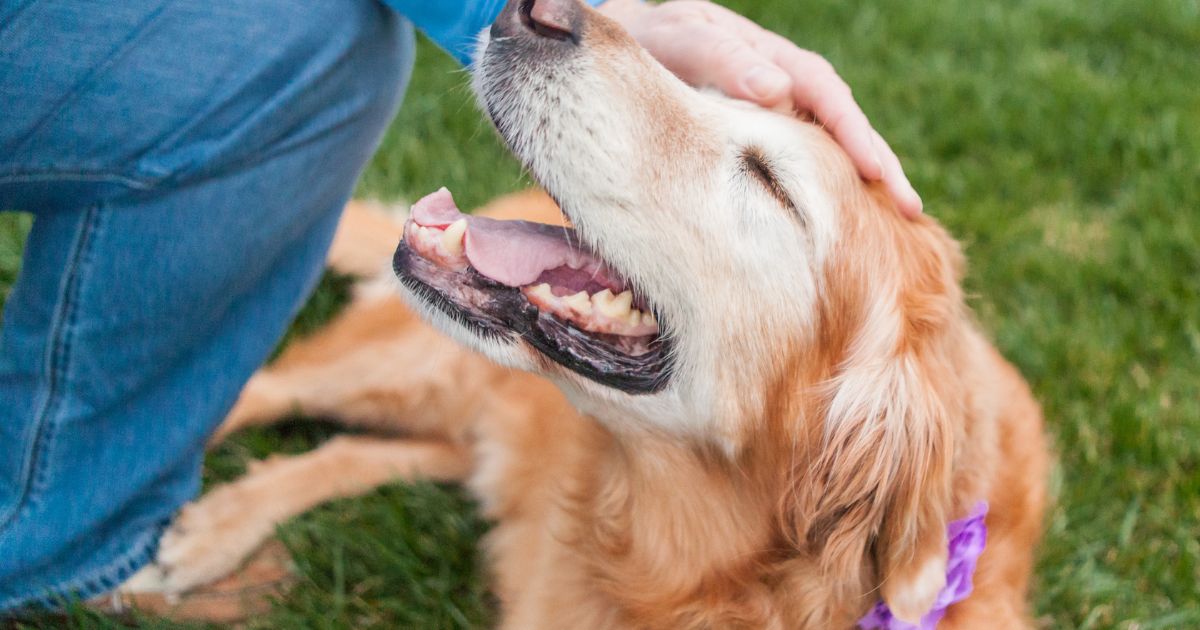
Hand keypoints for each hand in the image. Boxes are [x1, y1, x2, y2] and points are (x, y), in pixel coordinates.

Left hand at [598, 0, 922, 217]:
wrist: (627, 46)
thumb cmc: (651, 46)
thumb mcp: (681, 42)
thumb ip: (722, 61)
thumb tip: (778, 90)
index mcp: (771, 59)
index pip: (826, 96)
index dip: (853, 135)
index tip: (876, 172)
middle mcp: (786, 83)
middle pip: (842, 124)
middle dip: (878, 166)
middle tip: (911, 210)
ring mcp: (778, 110)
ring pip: (828, 145)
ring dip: (861, 182)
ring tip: (897, 224)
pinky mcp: (765, 136)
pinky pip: (804, 160)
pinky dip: (829, 187)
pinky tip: (846, 221)